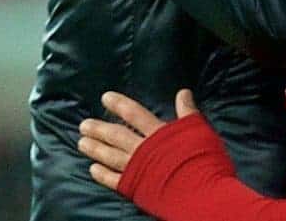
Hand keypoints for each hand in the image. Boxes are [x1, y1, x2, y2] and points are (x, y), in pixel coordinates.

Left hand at [78, 89, 198, 190]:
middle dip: (100, 129)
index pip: (136, 115)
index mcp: (160, 134)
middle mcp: (144, 150)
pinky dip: (102, 174)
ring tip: (81, 142)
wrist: (201, 193)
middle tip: (83, 125)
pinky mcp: (135, 188)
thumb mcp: (200, 131)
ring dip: (95, 149)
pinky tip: (92, 169)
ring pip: (111, 157)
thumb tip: (183, 92)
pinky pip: (114, 180)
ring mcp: (137, 170)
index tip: (105, 98)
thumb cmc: (204, 161)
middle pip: (117, 136)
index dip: (120, 105)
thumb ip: (188, 112)